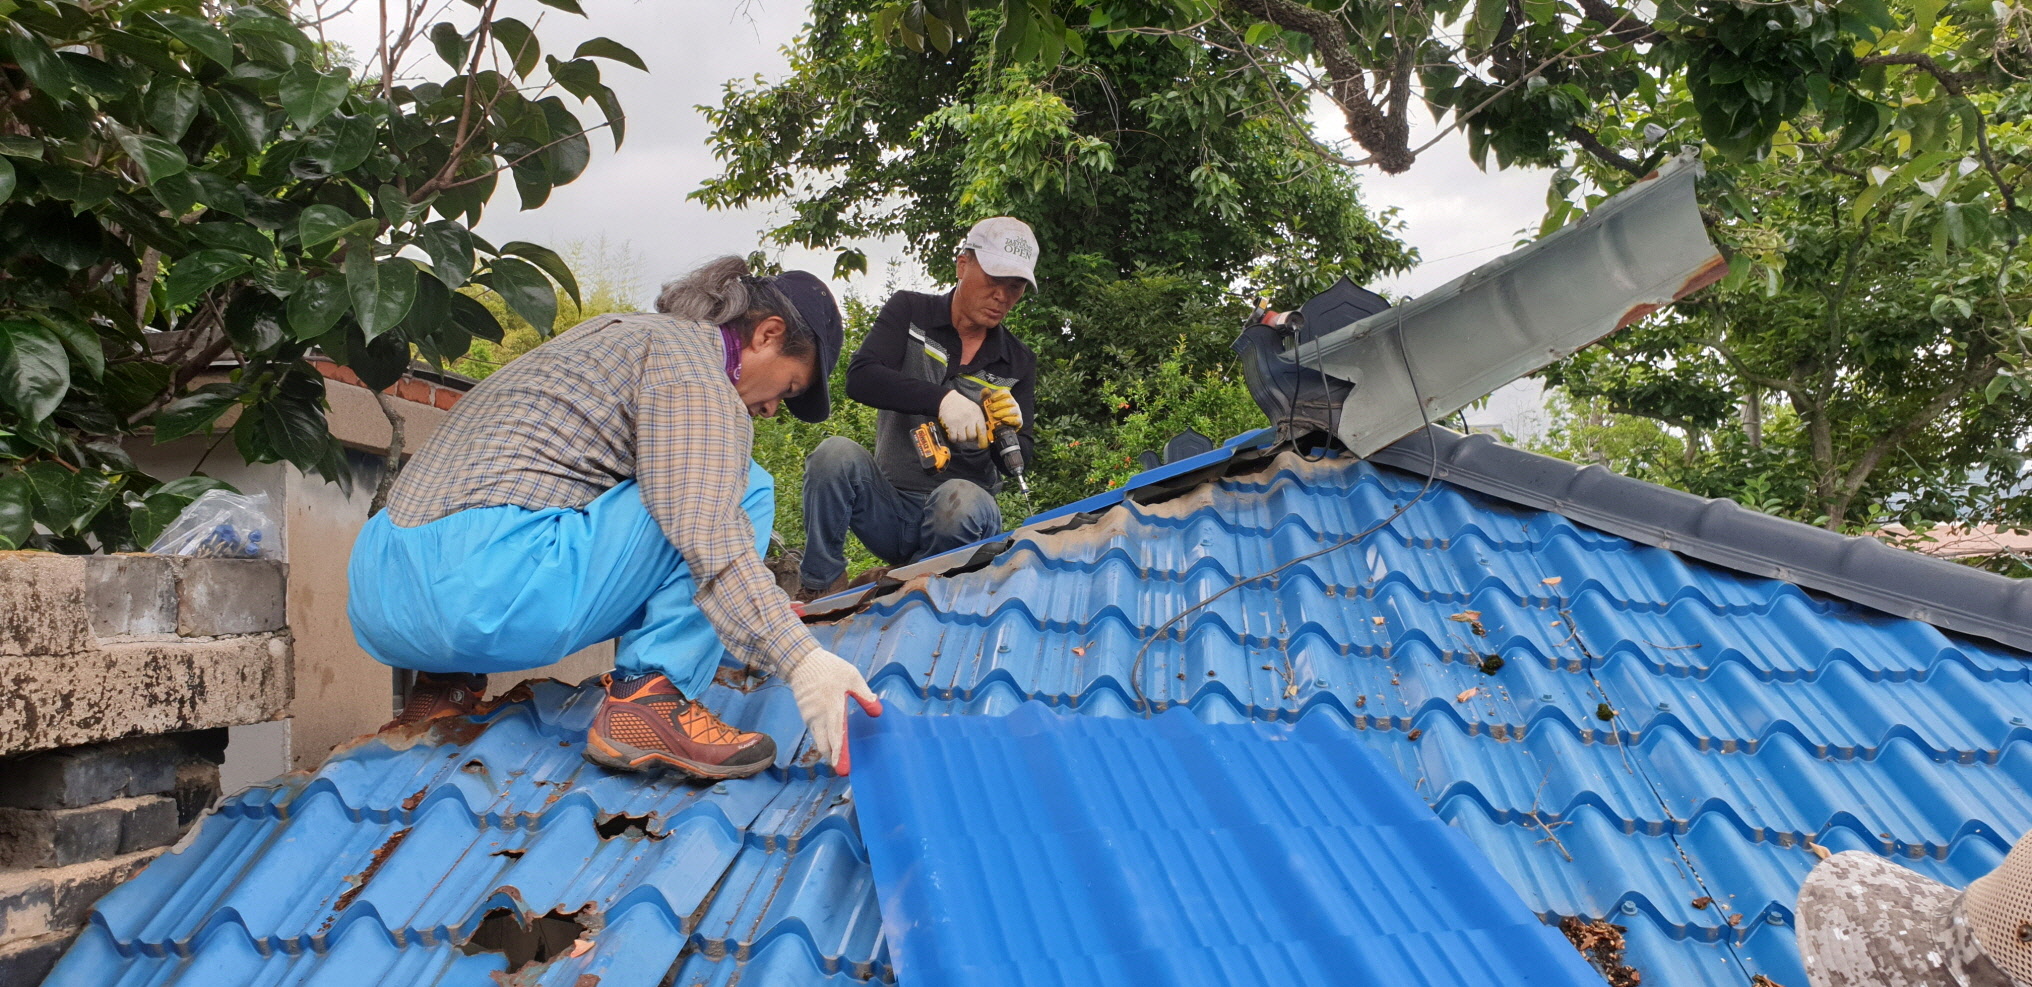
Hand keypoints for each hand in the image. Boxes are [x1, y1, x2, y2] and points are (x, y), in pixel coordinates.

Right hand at [785, 647, 882, 773]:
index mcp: (832, 708)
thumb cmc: (830, 669)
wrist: (802, 661)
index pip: (836, 736)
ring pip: (818, 739)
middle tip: (844, 765)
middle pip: (824, 745)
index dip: (839, 754)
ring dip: (828, 748)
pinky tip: (832, 737)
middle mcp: (819, 717)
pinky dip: (822, 737)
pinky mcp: (805, 714)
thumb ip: (865, 695)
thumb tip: (878, 712)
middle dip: (833, 757)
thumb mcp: (852, 677)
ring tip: (839, 754)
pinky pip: (814, 731)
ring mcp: (809, 717)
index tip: (843, 769)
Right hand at [938, 389, 987, 448]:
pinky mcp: (950, 425)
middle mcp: (969, 419)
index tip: (982, 445)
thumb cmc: (963, 405)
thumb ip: (978, 421)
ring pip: (963, 439)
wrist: (948, 399)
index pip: (982, 430)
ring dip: (961, 438)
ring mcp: (959, 423)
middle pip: (972, 436)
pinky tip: (953, 434)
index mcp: (977, 415)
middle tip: (967, 434)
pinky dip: (954, 439)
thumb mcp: (974, 409)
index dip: (983, 439)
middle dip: (970, 438)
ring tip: (960, 433)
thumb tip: (981, 436)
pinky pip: (954, 438)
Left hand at [983, 388, 1022, 428]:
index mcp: (1006, 398)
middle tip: (991, 409)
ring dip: (1003, 412)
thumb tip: (986, 390)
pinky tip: (1003, 421)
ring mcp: (1017, 413)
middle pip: (1009, 400)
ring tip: (994, 416)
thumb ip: (985, 397)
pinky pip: (1017, 420)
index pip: (1005, 393)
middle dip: (999, 404)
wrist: (995, 430)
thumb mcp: (986, 406)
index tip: (991, 399)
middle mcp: (1013, 404)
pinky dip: (1010, 420)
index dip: (999, 394)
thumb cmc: (990, 416)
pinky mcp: (1019, 422)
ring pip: (1013, 409)